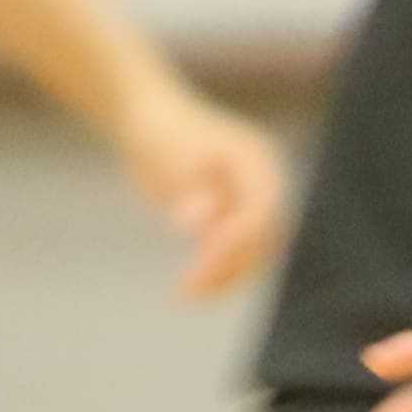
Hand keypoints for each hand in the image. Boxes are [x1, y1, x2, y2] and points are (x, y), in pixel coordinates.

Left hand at [118, 90, 288, 298]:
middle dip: (231, 266)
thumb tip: (197, 225)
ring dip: (224, 276)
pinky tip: (188, 288)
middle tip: (192, 288)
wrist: (147, 115)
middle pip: (263, 238)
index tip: (204, 260)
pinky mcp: (230, 216)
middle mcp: (263, 186)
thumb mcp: (171, 155)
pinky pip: (231, 252)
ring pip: (251, 252)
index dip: (236, 240)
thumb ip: (188, 188)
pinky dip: (213, 271)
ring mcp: (248, 202)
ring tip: (189, 295)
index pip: (260, 212)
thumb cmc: (160, 130)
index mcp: (259, 163)